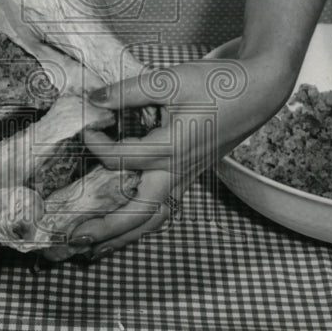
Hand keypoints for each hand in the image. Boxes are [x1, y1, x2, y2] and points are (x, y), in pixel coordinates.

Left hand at [45, 56, 295, 260]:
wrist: (258, 92)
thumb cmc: (219, 85)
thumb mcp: (171, 81)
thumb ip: (128, 92)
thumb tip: (94, 99)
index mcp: (171, 149)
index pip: (120, 158)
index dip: (95, 144)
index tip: (85, 128)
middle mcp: (177, 172)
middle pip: (138, 213)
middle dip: (105, 229)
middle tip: (73, 238)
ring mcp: (186, 178)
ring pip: (152, 219)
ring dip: (122, 236)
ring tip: (93, 249)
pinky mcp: (190, 177)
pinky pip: (163, 209)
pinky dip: (141, 224)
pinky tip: (125, 230)